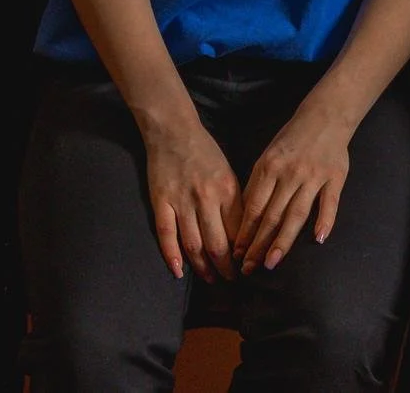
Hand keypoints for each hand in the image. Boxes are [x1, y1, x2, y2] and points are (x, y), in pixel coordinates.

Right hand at [142, 115, 239, 281]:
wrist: (173, 130)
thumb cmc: (204, 151)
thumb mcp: (228, 172)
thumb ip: (234, 201)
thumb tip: (243, 233)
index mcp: (227, 190)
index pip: (239, 231)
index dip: (244, 253)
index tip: (248, 266)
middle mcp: (207, 198)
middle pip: (218, 243)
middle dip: (226, 267)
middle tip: (231, 280)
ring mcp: (182, 201)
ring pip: (194, 244)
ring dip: (203, 266)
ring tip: (211, 279)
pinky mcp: (161, 201)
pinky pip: (167, 234)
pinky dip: (172, 255)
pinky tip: (178, 271)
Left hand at [229, 99, 352, 274]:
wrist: (325, 115)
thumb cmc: (292, 138)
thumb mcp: (268, 156)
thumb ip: (259, 184)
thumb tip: (245, 217)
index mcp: (270, 167)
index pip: (254, 206)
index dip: (245, 232)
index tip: (237, 253)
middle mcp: (290, 173)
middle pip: (272, 215)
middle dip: (258, 244)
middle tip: (248, 268)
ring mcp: (313, 176)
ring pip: (296, 214)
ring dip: (283, 241)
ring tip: (271, 262)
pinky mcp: (335, 177)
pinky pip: (329, 203)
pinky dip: (325, 221)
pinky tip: (318, 239)